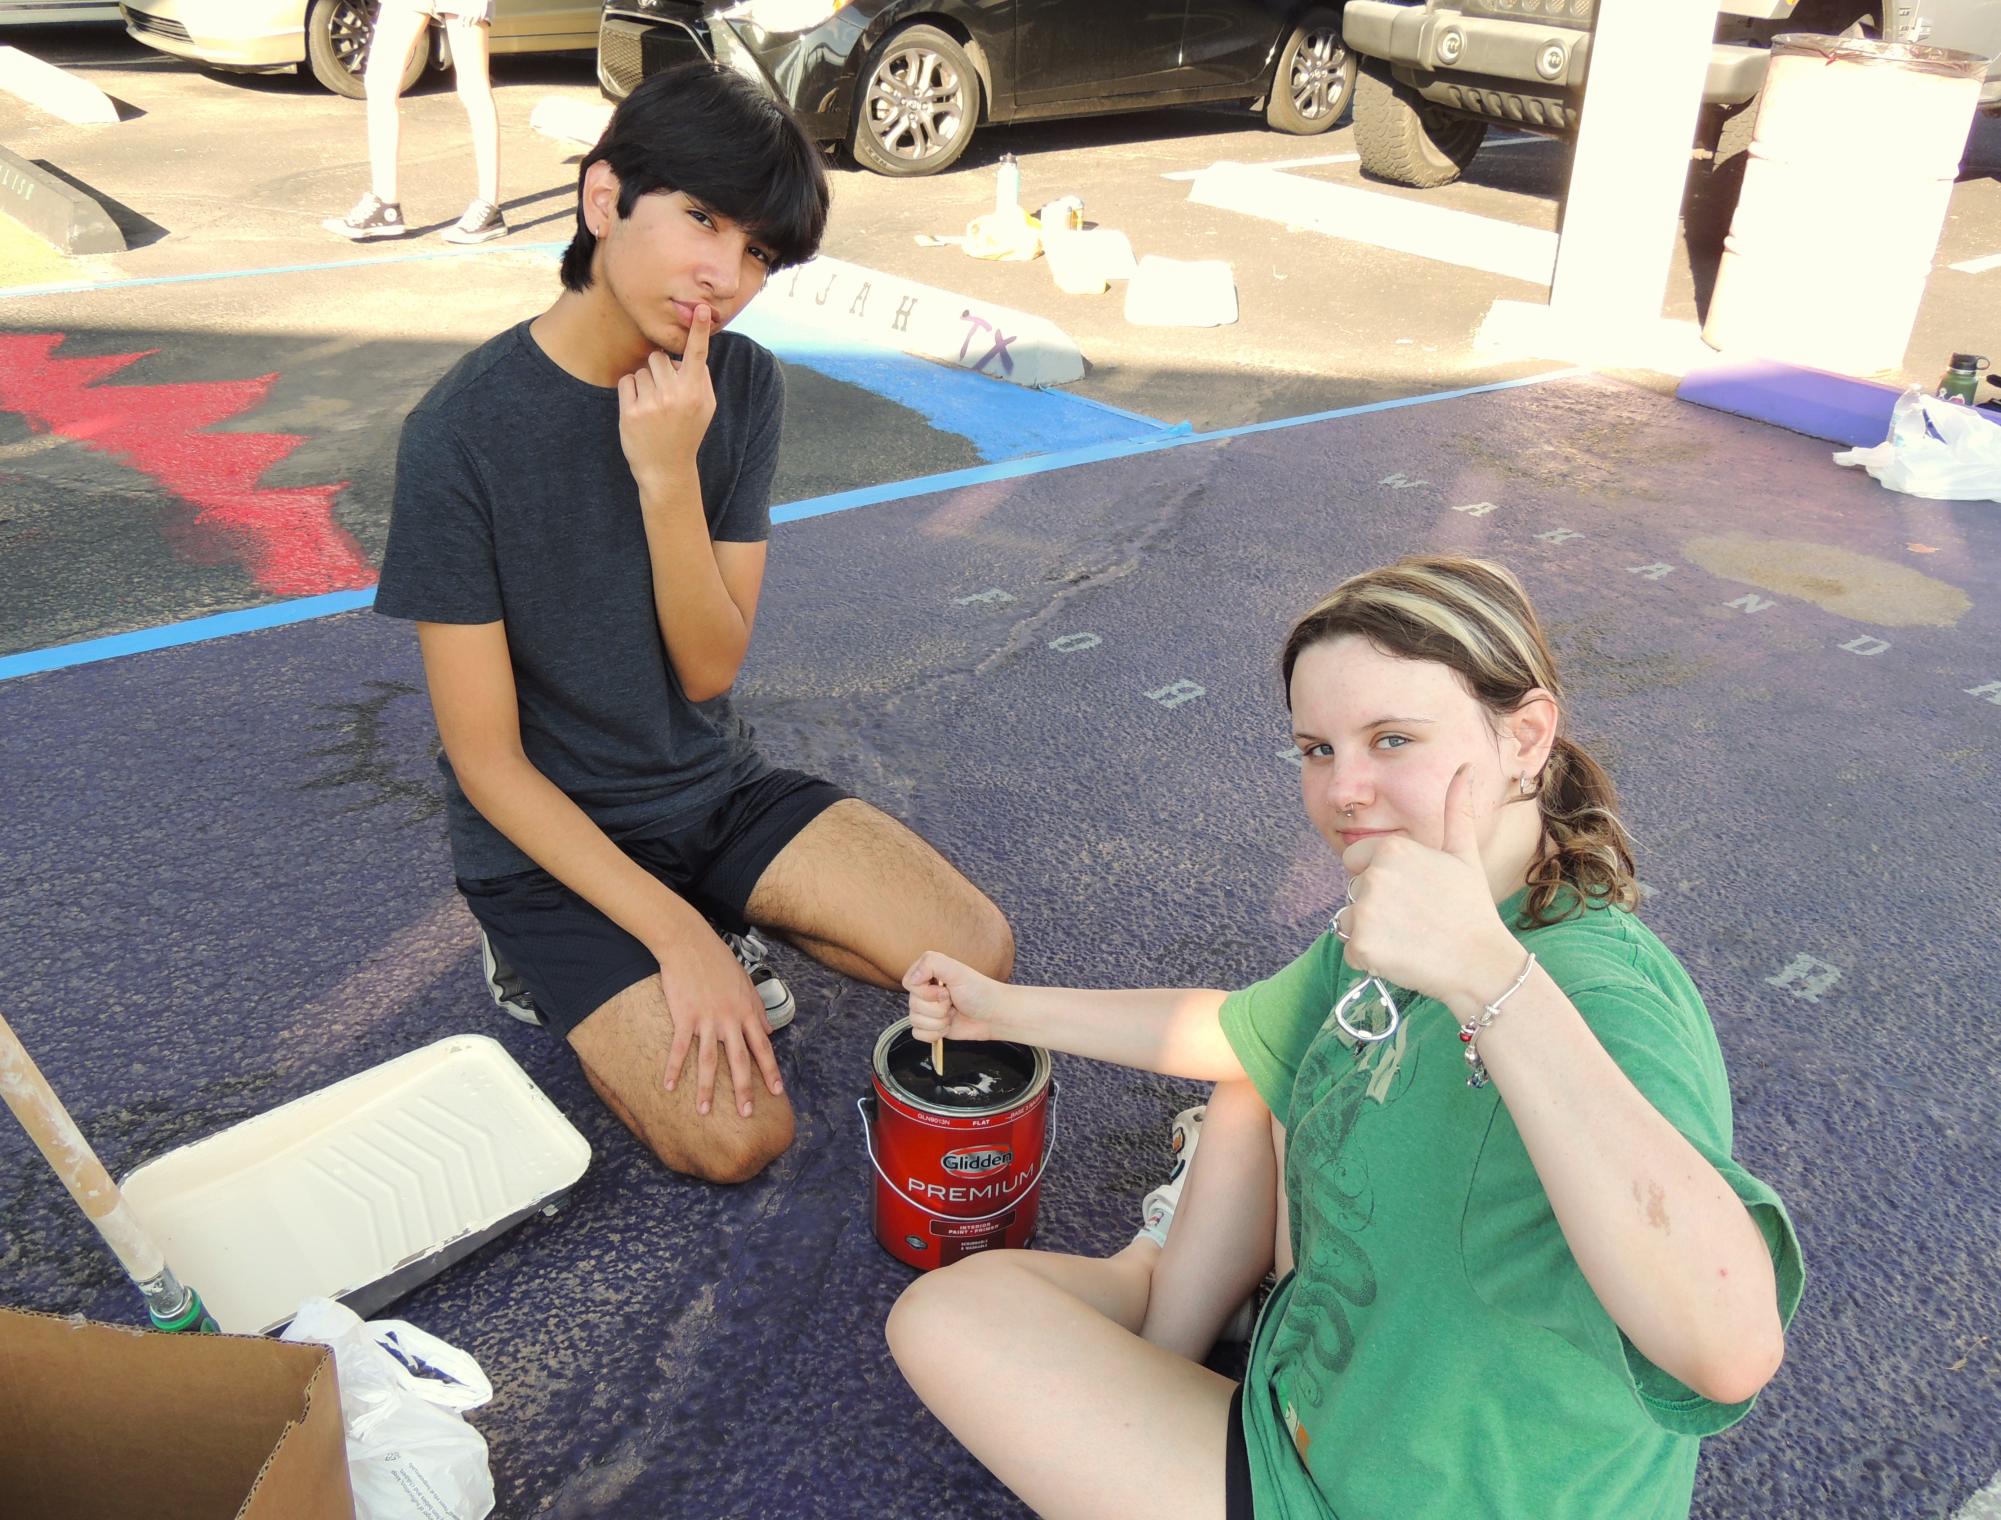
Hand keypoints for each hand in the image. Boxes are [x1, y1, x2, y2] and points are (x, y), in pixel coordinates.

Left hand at [616, 304, 715, 490]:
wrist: (666, 469)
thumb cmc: (687, 433)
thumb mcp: (705, 408)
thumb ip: (701, 379)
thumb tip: (690, 354)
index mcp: (696, 393)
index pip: (698, 355)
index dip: (700, 330)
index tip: (702, 308)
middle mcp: (675, 395)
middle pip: (659, 358)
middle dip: (659, 371)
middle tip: (664, 395)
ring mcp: (651, 404)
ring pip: (642, 370)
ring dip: (644, 382)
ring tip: (652, 406)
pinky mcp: (630, 412)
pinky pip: (627, 381)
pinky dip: (630, 391)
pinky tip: (639, 410)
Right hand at [657, 928, 782, 1118]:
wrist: (689, 942)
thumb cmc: (718, 961)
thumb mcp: (745, 982)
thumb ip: (758, 1008)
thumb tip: (769, 1029)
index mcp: (747, 1011)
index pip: (762, 1047)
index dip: (770, 1071)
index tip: (777, 1092)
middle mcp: (730, 1019)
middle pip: (739, 1060)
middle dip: (744, 1089)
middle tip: (747, 1114)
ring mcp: (707, 1019)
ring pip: (708, 1061)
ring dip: (706, 1089)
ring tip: (704, 1112)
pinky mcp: (684, 1016)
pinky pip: (680, 1048)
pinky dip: (674, 1068)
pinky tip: (669, 1087)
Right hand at [902, 951, 1003, 1046]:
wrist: (993, 1016)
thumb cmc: (981, 992)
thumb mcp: (958, 971)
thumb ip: (932, 964)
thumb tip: (912, 977)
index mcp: (928, 973)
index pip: (909, 983)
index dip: (926, 992)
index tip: (944, 990)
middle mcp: (926, 991)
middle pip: (912, 1005)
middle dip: (936, 1008)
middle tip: (952, 1002)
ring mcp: (927, 1010)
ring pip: (914, 1021)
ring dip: (938, 1021)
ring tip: (953, 1014)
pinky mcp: (931, 1027)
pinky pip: (918, 1034)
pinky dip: (935, 1033)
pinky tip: (948, 1025)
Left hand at [1338, 765, 1519, 1011]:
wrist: (1480, 963)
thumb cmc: (1472, 908)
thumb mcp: (1464, 854)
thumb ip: (1456, 811)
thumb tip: (1464, 768)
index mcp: (1392, 848)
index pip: (1355, 861)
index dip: (1380, 879)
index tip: (1412, 895)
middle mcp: (1373, 875)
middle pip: (1352, 891)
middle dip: (1375, 906)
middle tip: (1414, 919)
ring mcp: (1365, 911)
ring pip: (1347, 921)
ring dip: (1370, 933)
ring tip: (1408, 938)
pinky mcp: (1361, 945)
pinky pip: (1351, 951)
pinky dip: (1370, 960)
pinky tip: (1401, 957)